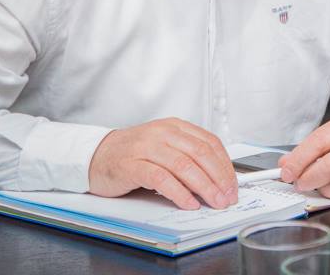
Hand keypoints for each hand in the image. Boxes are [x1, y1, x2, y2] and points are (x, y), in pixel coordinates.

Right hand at [88, 118, 237, 209]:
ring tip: (214, 201)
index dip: (225, 165)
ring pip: (184, 166)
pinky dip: (178, 192)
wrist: (96, 155)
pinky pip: (161, 179)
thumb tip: (217, 179)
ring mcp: (147, 147)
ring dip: (204, 187)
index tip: (233, 184)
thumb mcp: (165, 148)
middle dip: (219, 178)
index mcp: (175, 127)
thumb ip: (188, 157)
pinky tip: (188, 203)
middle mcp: (163, 133)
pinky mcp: (132, 165)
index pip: (209, 143)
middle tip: (227, 196)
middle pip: (200, 154)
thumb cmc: (133, 154)